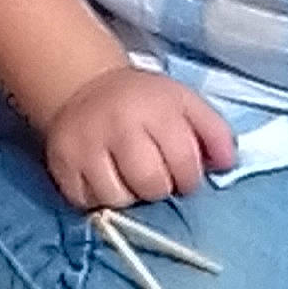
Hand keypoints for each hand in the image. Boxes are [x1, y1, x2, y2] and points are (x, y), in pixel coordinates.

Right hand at [44, 67, 237, 209]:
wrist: (85, 86)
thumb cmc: (145, 102)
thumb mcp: (186, 103)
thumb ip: (214, 131)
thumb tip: (227, 165)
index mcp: (156, 109)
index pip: (184, 162)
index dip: (190, 177)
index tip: (185, 174)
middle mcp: (118, 126)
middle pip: (151, 185)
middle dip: (161, 188)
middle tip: (158, 177)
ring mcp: (85, 146)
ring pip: (117, 199)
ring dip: (130, 196)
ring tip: (131, 178)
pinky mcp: (60, 164)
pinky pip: (86, 202)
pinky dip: (99, 199)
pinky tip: (106, 180)